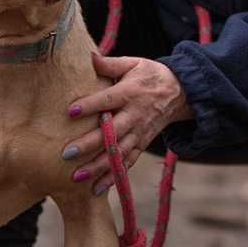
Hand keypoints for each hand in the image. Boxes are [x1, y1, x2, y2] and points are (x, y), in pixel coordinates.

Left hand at [61, 54, 192, 192]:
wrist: (180, 92)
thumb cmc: (150, 75)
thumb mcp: (133, 63)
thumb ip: (109, 64)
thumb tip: (87, 56)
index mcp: (130, 93)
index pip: (107, 100)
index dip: (90, 106)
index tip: (69, 112)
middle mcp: (135, 116)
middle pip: (112, 133)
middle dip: (89, 144)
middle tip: (66, 153)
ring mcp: (139, 133)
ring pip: (118, 153)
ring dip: (98, 167)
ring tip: (76, 177)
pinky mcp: (142, 144)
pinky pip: (128, 163)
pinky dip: (113, 177)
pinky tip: (96, 189)